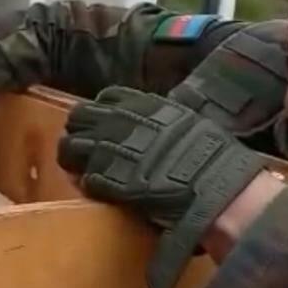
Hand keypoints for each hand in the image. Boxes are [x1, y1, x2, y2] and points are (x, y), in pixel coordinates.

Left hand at [58, 86, 265, 287]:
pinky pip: (83, 178)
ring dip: (73, 160)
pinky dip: (86, 184)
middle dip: (78, 131)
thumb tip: (156, 120)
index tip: (102, 123)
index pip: (107, 97)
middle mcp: (121, 121)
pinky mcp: (106, 179)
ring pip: (70, 147)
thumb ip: (166, 118)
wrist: (217, 189)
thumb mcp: (191, 123)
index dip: (101, 111)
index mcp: (145, 105)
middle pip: (80, 117)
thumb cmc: (215, 158)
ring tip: (80, 171)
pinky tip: (97, 190)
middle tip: (83, 148)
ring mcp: (110, 149)